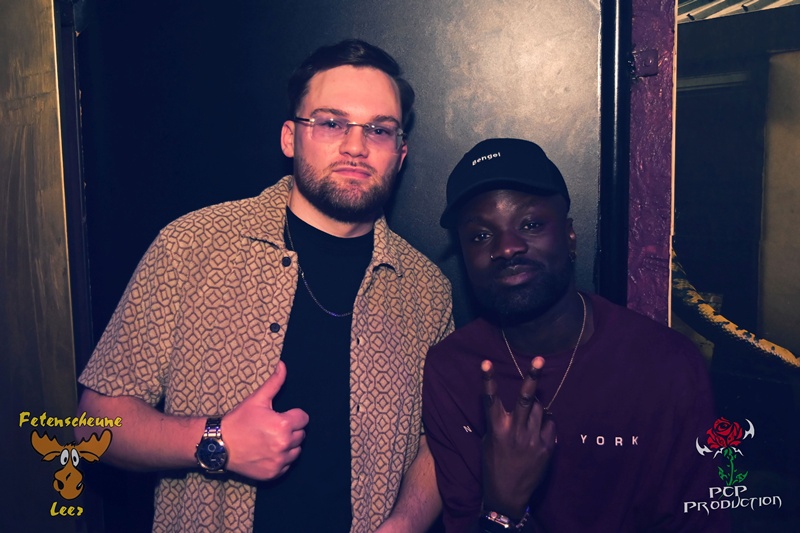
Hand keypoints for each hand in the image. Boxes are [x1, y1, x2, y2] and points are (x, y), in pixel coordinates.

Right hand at [222, 361, 308, 479]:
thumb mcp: (256, 399)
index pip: (303, 419)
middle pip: (301, 435)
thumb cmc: (239, 420)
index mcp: (283, 424)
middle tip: (272, 428)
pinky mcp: (273, 473)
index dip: (293, 416)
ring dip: (288, 446)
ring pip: (296, 451)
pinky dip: (281, 460)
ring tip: (270, 440)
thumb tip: (283, 365)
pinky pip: (287, 465)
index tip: (280, 417)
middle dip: (290, 430)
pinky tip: (267, 452)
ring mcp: (279, 461)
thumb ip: (274, 382)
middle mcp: (284, 444)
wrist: (219, 445)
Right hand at [481, 357, 555, 518]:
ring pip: (540, 409)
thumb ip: (499, 422)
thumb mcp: (489, 442)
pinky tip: (540, 431)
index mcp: (497, 429)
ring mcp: (533, 440)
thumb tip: (513, 406)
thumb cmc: (493, 465)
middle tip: (539, 359)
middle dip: (532, 376)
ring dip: (537, 406)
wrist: (507, 495)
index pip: (491, 399)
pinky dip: (546, 423)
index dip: (488, 379)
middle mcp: (515, 431)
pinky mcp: (546, 449)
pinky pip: (550, 425)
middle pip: (526, 398)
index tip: (486, 363)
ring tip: (531, 414)